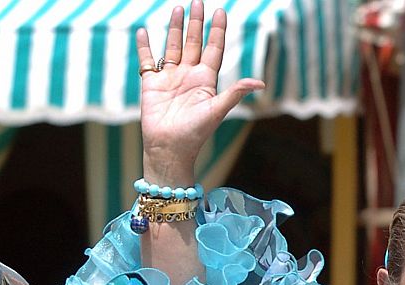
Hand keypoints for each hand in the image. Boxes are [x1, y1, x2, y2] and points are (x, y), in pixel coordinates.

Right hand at [135, 0, 264, 184]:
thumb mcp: (217, 111)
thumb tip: (260, 83)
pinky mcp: (151, 84)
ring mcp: (170, 78)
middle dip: (197, 23)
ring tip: (177, 8)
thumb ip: (235, 94)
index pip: (213, 49)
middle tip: (198, 1)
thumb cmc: (195, 134)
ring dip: (175, 28)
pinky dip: (145, 46)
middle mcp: (189, 76)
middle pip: (194, 43)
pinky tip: (144, 32)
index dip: (217, 31)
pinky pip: (148, 60)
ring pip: (173, 46)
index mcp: (206, 80)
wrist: (169, 149)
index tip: (221, 12)